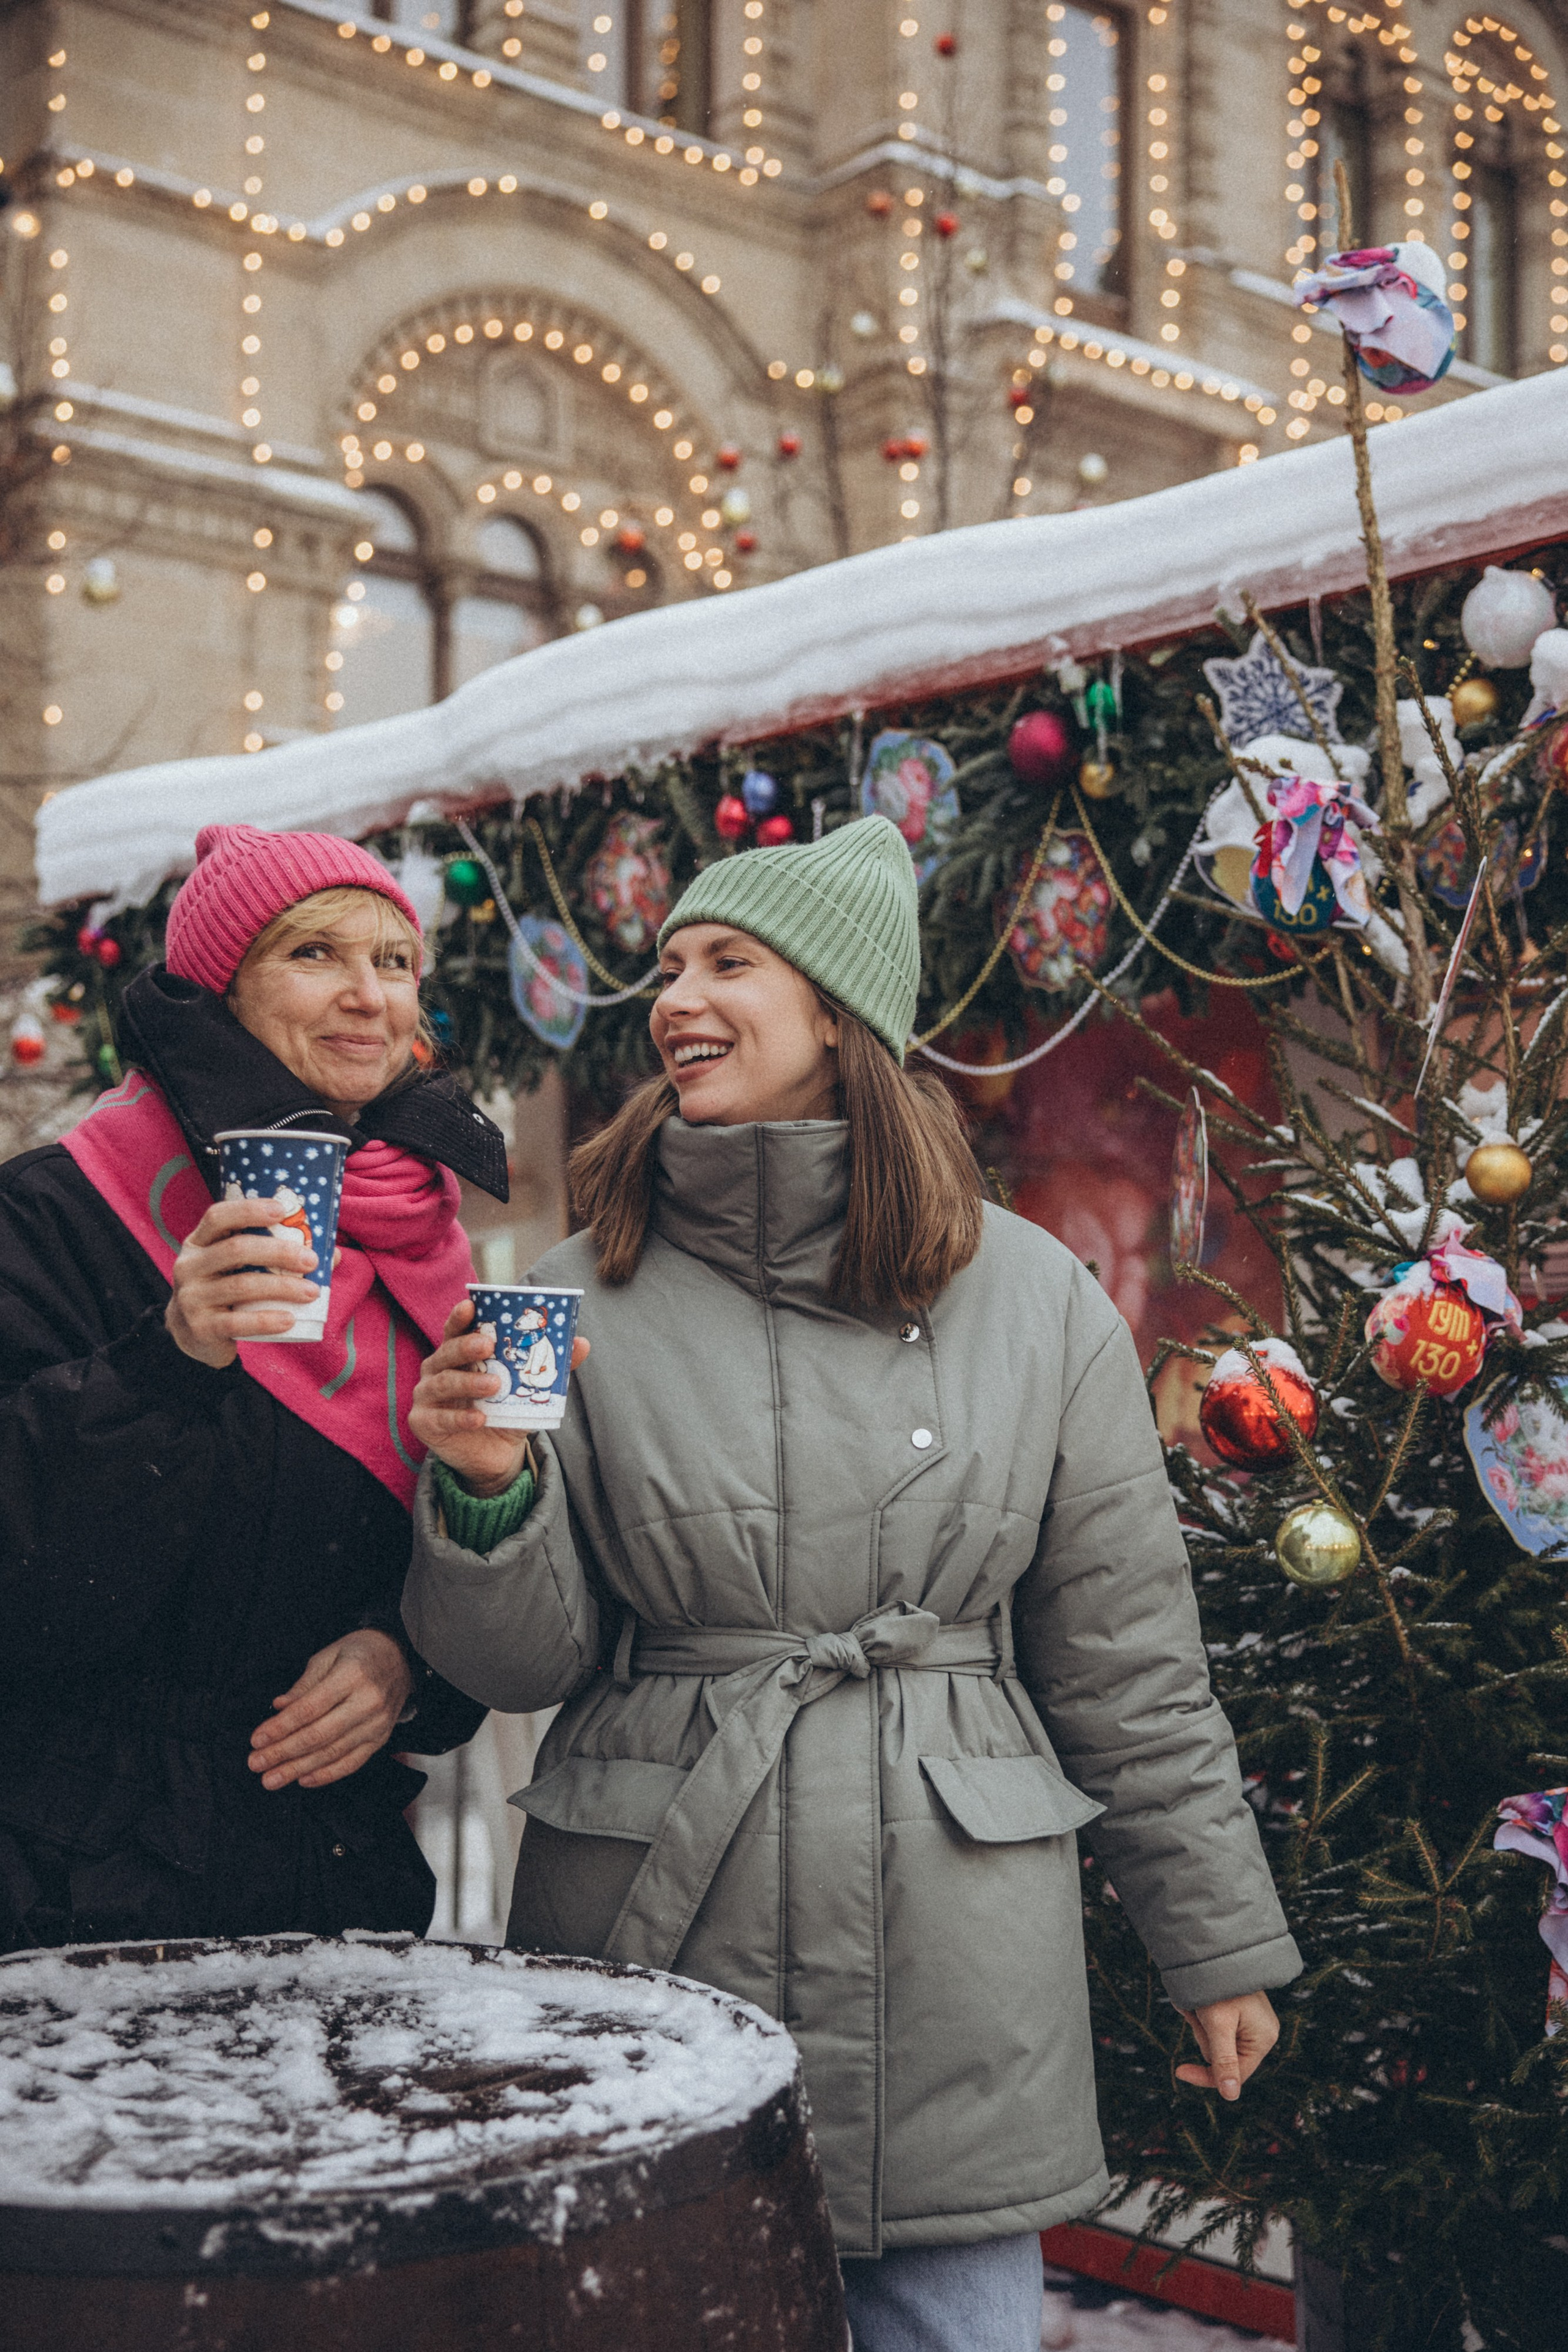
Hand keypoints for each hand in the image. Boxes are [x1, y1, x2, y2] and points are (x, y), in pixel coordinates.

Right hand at [166, 1195, 319, 1367]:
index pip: (218, 1216)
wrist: (194, 1335)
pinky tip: (289, 1319)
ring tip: (312, 1292)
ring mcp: (191, 1298)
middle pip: (236, 1249)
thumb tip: (332, 1253)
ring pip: (240, 1286)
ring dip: (282, 1287)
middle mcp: (189, 1266)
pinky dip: (266, 1320)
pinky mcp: (201, 1328)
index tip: (282, 1210)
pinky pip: (236, 1323)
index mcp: (199, 1242)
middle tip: (311, 1261)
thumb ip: (274, 1256)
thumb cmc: (227, 1290)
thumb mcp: (238, 1267)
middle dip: (279, 1252)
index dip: (249, 1210)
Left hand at [248, 1628, 412, 1790]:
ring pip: (333, 1753)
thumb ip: (303, 1685)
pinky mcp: (381, 1738)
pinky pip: (352, 1762)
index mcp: (352, 1675)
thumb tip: (278, 1707)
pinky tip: (303, 1779)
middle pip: (319, 1735)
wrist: (401, 1656)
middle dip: (283, 1752)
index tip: (257, 1739)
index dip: (281, 1726)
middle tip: (256, 1764)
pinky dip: (327, 1774)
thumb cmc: (360, 1652)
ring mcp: (377, 1724)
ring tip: (272, 1778)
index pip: (310, 1708)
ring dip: (299, 1769)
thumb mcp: (328, 1656)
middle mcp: (367, 1702)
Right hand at [409, 1296, 588, 1498]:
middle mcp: (437, 1369)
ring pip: (443, 1382)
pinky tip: (479, 1419)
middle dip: (466, 1346)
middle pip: (447, 1351)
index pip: (455, 1329)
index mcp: (458, 1354)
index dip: (460, 1316)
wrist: (496, 1455)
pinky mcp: (424, 1422)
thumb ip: (549, 1365)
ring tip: (494, 1385)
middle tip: (489, 1345)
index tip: (471, 1305)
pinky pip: (440, 1418)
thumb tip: (582, 1343)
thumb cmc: (506, 1410)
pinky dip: (460, 1417)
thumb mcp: (527, 1387)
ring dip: (469, 1383)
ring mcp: (426, 1396)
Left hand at [1176, 1991, 1278, 2101]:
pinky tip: (1198, 2001)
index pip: (1235, 2074)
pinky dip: (1199, 2015)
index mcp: (1263, 2039)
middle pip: (1222, 2056)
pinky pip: (1211, 2026)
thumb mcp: (1218, 2024)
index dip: (1206, 2075)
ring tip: (1199, 2002)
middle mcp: (1259, 2033)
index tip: (1179, 2071)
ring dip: (1199, 2022)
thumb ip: (1224, 2061)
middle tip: (1200, 2011)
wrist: (1216, 1947)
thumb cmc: (1219, 1985)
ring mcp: (1247, 2023)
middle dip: (1204, 2035)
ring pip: (1213, 2040)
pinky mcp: (1234, 2014)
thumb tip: (1231, 2096)